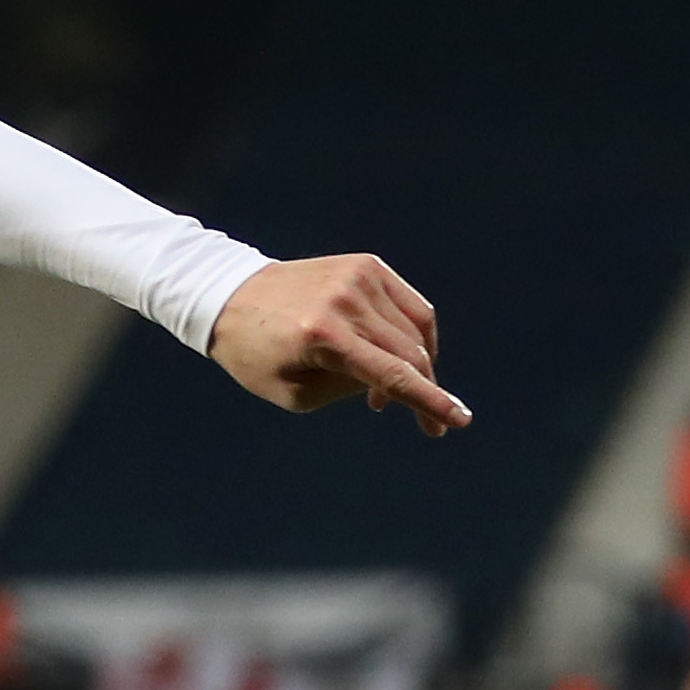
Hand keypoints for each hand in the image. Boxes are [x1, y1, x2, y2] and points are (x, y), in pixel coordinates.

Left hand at [209, 256, 469, 435]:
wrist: (230, 296)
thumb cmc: (256, 355)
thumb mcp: (295, 392)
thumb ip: (350, 389)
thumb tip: (397, 380)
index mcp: (322, 336)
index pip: (391, 374)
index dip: (430, 401)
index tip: (459, 421)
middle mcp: (345, 300)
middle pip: (410, 354)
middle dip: (424, 392)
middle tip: (428, 425)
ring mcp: (359, 276)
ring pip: (416, 330)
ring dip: (415, 366)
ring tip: (387, 392)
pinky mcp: (366, 265)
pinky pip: (410, 306)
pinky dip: (412, 335)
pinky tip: (395, 355)